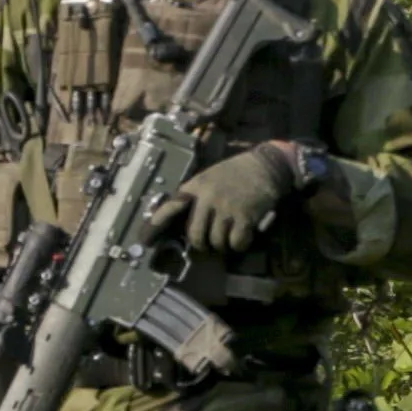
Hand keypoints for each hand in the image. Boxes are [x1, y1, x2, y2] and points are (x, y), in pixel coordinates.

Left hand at [161, 141, 314, 251]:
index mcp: (195, 186)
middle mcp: (208, 197)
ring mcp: (226, 207)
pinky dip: (239, 245)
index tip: (144, 241)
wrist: (267, 165)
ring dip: (221, 245)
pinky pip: (235, 242)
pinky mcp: (245, 216)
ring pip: (215, 241)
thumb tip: (184, 222)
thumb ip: (197, 195)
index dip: (155, 226)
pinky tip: (243, 237)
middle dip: (200, 244)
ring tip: (228, 237)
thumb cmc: (236, 171)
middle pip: (194, 234)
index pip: (170, 207)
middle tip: (207, 244)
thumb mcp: (210, 177)